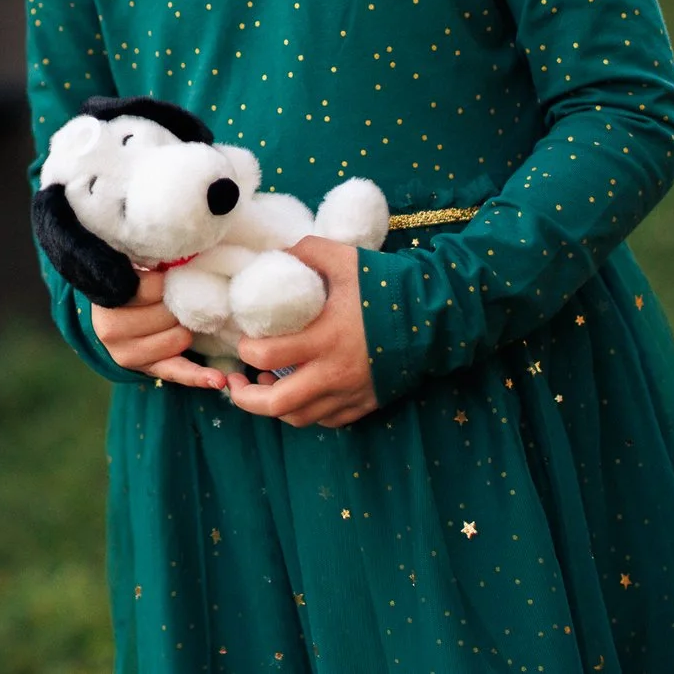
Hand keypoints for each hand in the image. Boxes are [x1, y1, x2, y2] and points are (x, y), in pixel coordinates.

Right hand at [90, 269, 228, 392]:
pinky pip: (178, 372)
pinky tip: (217, 379)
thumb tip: (185, 255)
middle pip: (170, 314)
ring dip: (183, 327)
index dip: (167, 280)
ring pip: (180, 338)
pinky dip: (199, 377)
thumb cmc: (128, 286)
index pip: (156, 287)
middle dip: (177, 305)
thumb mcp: (130, 269)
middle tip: (169, 300)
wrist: (110, 318)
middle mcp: (112, 330)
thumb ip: (149, 261)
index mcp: (108, 299)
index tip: (167, 276)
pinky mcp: (148, 370)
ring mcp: (129, 354)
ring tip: (170, 319)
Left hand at [225, 237, 376, 428]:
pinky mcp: (365, 404)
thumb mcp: (344, 258)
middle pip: (277, 404)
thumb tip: (278, 254)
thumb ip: (307, 252)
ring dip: (275, 406)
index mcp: (324, 338)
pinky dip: (306, 411)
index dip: (245, 351)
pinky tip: (300, 392)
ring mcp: (350, 393)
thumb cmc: (388, 285)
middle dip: (246, 397)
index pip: (266, 356)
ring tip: (266, 385)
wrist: (437, 316)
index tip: (243, 340)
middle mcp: (334, 373)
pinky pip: (326, 420)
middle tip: (237, 380)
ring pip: (299, 417)